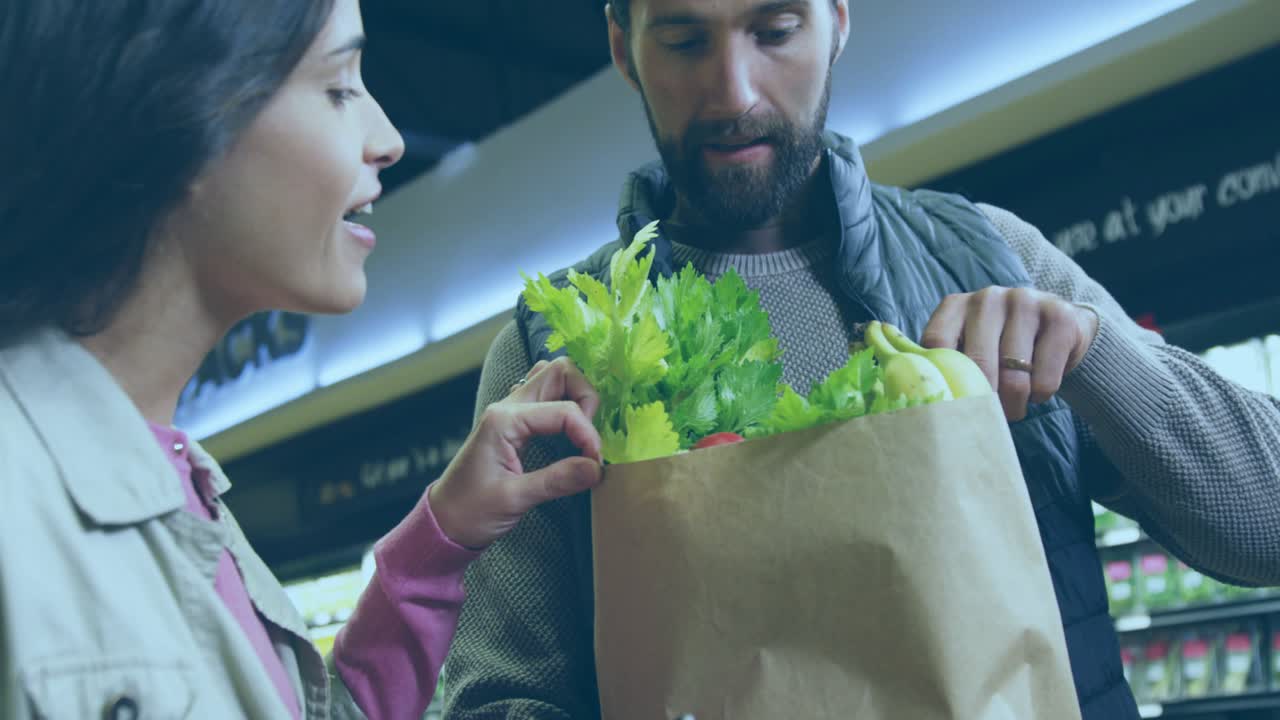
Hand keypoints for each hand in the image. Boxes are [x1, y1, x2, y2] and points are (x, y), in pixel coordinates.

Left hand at [428, 357, 602, 548]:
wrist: (443, 522)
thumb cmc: (471, 511)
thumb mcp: (515, 499)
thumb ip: (557, 480)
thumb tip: (596, 468)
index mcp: (504, 420)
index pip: (563, 410)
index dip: (588, 434)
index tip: (596, 465)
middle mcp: (507, 406)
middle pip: (559, 372)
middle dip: (586, 397)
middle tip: (590, 437)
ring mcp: (510, 410)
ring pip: (552, 377)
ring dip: (575, 395)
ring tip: (583, 432)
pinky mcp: (514, 422)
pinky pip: (544, 396)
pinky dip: (565, 404)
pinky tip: (571, 432)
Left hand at [920, 286, 1098, 421]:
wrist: (1061, 325)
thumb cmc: (1001, 344)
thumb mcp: (969, 343)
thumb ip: (947, 363)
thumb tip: (925, 403)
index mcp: (956, 305)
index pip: (936, 343)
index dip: (942, 379)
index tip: (950, 405)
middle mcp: (987, 299)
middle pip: (976, 365)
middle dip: (982, 402)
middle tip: (988, 418)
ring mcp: (1025, 303)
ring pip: (1013, 378)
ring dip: (1014, 405)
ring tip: (1014, 408)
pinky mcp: (1059, 318)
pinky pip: (1045, 379)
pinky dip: (1041, 395)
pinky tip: (1038, 389)